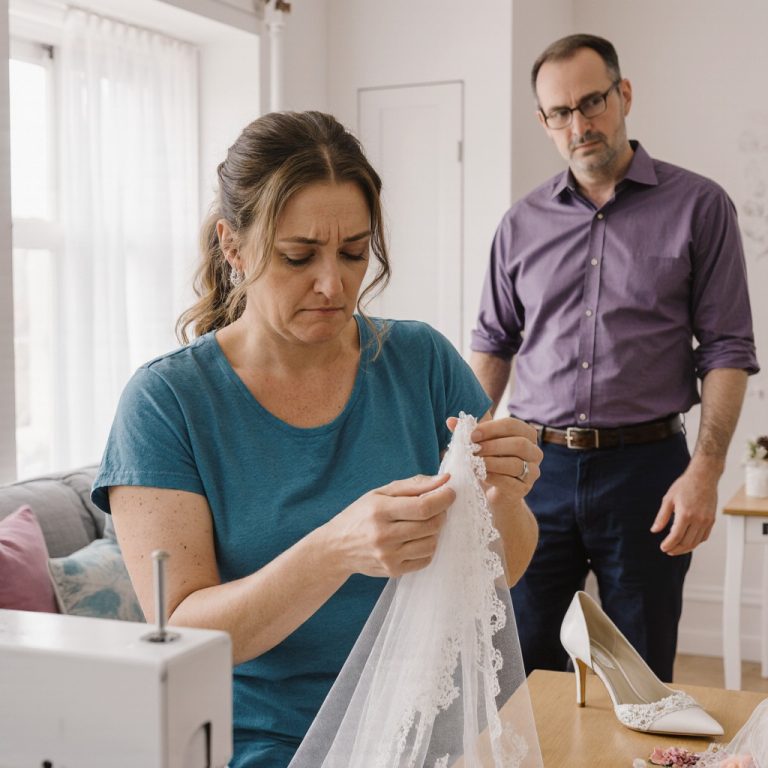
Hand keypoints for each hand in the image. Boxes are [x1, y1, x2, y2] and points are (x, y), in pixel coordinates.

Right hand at [328, 474, 454, 577]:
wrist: (337, 548)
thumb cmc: (361, 515)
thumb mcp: (381, 493)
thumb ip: (414, 485)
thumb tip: (445, 479)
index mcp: (379, 511)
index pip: (423, 507)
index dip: (444, 498)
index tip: (451, 492)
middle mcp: (383, 536)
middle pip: (431, 525)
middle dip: (442, 513)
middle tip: (438, 507)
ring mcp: (389, 556)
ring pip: (431, 543)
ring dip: (435, 531)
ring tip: (425, 523)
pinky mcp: (393, 571)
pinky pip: (425, 559)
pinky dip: (428, 547)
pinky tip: (417, 538)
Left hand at [447, 415, 542, 507]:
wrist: (492, 492)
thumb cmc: (487, 461)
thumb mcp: (478, 443)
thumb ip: (467, 431)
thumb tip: (450, 421)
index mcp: (526, 434)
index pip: (512, 425)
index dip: (491, 428)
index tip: (472, 435)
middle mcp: (535, 451)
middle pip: (519, 444)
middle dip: (493, 446)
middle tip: (472, 450)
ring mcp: (533, 472)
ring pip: (516, 464)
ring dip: (492, 462)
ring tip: (474, 463)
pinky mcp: (525, 489)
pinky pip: (511, 482)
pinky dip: (494, 477)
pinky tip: (481, 475)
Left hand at [651, 464, 717, 555]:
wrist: (703, 477)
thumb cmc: (684, 486)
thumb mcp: (668, 499)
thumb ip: (661, 517)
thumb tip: (654, 530)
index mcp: (685, 514)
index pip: (676, 536)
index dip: (668, 544)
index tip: (662, 548)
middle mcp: (698, 520)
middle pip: (687, 542)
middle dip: (676, 549)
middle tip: (668, 550)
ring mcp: (707, 521)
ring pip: (696, 542)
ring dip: (686, 548)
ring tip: (676, 549)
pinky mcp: (712, 520)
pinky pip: (704, 536)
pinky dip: (696, 542)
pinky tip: (688, 542)